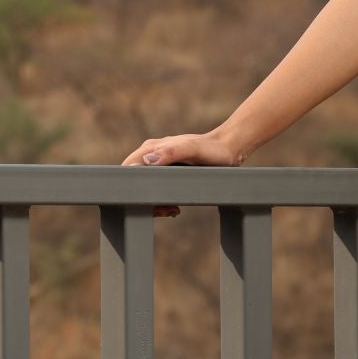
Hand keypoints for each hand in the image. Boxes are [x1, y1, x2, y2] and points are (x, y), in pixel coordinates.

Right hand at [120, 128, 244, 216]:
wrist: (228, 149)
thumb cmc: (212, 149)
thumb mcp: (193, 149)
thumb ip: (171, 152)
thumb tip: (147, 161)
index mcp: (151, 148)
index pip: (128, 170)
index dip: (134, 190)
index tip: (154, 203)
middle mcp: (151, 154)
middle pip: (135, 182)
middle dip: (146, 200)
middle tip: (166, 211)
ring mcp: (159, 163)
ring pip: (145, 187)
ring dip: (155, 203)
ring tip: (172, 210)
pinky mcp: (168, 171)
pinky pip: (156, 188)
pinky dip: (162, 200)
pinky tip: (174, 208)